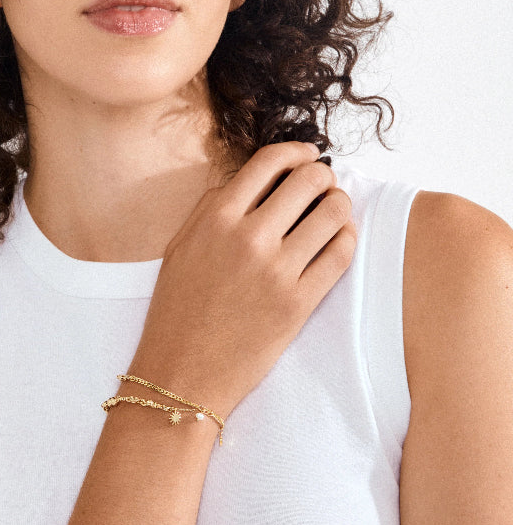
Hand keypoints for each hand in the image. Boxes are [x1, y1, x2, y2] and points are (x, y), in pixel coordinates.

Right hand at [126, 141, 355, 418]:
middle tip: (324, 183)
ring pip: (333, 212)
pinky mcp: (299, 303)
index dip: (297, 150)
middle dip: (323, 174)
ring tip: (334, 209)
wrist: (182, 373)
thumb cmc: (177, 308)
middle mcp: (248, 237)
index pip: (268, 161)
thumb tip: (255, 178)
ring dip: (339, 203)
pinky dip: (346, 237)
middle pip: (308, 180)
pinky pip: (340, 254)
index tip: (308, 154)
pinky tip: (339, 238)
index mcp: (216, 218)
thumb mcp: (180, 246)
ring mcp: (276, 270)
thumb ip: (212, 206)